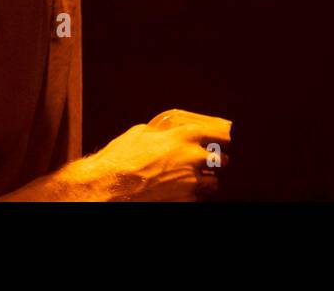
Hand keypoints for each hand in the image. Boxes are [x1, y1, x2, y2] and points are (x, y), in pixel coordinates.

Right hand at [76, 109, 231, 200]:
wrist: (108, 188)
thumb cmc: (120, 159)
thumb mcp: (140, 133)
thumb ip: (161, 132)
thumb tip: (163, 133)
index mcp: (185, 135)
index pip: (223, 133)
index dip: (225, 136)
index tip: (226, 139)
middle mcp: (193, 158)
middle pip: (223, 160)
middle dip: (215, 161)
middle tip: (205, 162)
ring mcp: (190, 182)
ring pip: (214, 183)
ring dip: (206, 180)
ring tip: (192, 180)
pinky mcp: (184, 201)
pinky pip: (197, 199)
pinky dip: (192, 196)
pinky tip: (178, 192)